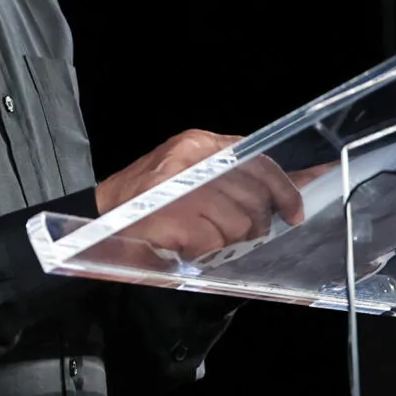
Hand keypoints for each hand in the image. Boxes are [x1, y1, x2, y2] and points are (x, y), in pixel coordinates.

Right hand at [98, 129, 308, 259]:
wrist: (100, 217)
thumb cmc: (150, 201)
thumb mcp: (193, 177)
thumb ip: (236, 179)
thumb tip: (296, 186)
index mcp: (199, 145)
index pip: (258, 162)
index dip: (283, 190)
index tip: (293, 213)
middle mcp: (190, 160)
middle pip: (252, 199)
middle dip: (252, 224)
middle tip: (235, 234)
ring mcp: (179, 189)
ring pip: (237, 225)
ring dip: (224, 240)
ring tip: (201, 236)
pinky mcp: (170, 218)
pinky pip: (211, 242)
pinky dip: (202, 249)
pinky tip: (186, 243)